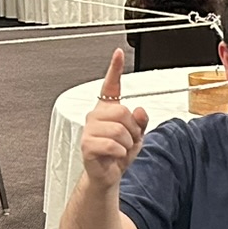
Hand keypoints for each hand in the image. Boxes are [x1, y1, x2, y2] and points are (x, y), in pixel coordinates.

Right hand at [79, 49, 148, 188]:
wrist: (107, 175)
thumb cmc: (118, 154)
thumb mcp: (137, 136)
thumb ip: (141, 122)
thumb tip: (140, 111)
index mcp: (107, 109)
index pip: (111, 85)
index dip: (115, 68)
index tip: (118, 53)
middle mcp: (96, 116)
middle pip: (122, 112)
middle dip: (132, 129)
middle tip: (128, 140)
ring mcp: (90, 130)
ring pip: (119, 130)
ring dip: (127, 144)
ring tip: (121, 149)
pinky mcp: (87, 144)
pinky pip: (113, 145)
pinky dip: (120, 153)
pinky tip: (115, 156)